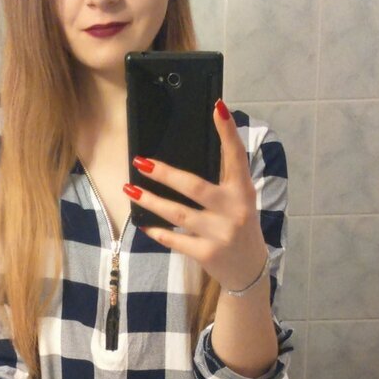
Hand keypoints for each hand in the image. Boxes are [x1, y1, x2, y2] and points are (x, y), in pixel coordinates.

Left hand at [123, 99, 268, 291]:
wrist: (249, 270)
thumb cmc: (239, 227)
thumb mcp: (240, 201)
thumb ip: (225, 179)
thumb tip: (193, 152)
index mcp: (243, 191)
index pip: (236, 156)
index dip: (228, 132)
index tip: (218, 107)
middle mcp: (233, 210)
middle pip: (194, 187)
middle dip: (165, 174)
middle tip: (141, 162)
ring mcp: (220, 233)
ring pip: (178, 214)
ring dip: (151, 201)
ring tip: (130, 189)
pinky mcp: (207, 253)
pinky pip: (175, 240)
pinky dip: (158, 232)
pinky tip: (143, 224)